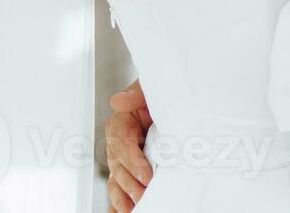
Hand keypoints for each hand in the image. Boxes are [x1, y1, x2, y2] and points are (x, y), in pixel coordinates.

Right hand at [105, 79, 152, 211]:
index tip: (147, 176)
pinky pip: (120, 190)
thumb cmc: (159, 95)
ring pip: (117, 182)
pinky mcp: (129, 172)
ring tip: (133, 210)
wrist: (172, 103)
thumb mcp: (149, 89)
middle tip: (144, 196)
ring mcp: (122, 161)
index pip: (121, 144)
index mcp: (121, 123)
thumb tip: (118, 100)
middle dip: (130, 184)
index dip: (133, 161)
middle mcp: (118, 144)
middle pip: (119, 166)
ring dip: (123, 198)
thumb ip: (135, 93)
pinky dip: (119, 203)